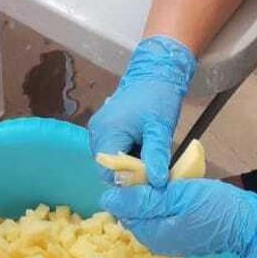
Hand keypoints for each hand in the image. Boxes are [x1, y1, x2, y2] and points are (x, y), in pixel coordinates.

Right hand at [87, 36, 194, 186]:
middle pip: (108, 168)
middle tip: (152, 170)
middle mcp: (96, 133)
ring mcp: (98, 130)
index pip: (108, 171)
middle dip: (130, 173)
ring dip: (129, 165)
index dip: (128, 181)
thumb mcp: (160, 128)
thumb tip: (157, 184)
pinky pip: (112, 151)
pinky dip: (127, 155)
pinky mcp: (104, 129)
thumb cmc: (157, 97)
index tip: (149, 181)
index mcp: (107, 132)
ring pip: (110, 161)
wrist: (154, 73)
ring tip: (149, 157)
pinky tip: (142, 149)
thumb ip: (156, 156)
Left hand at [100, 179, 256, 257]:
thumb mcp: (178, 196)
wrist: (246, 223)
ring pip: (146, 214)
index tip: (137, 171)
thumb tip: (109, 198)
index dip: (125, 190)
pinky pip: (159, 217)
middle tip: (153, 174)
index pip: (122, 211)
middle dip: (137, 194)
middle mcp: (155, 242)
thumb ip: (144, 199)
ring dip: (150, 198)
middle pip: (133, 214)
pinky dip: (161, 204)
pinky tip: (173, 193)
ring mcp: (167, 241)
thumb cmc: (214, 206)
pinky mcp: (178, 235)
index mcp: (152, 234)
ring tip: (165, 182)